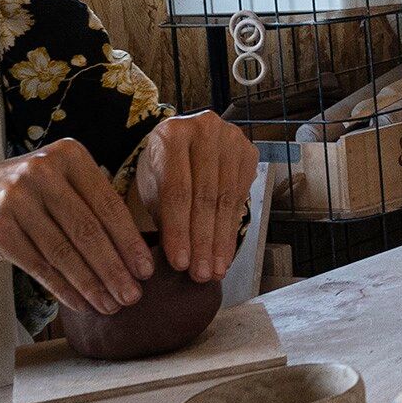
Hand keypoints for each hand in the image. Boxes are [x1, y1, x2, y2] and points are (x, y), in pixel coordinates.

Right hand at [0, 138, 152, 315]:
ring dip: (92, 285)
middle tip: (134, 296)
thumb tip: (138, 251)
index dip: (130, 241)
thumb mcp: (58, 184)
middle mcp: (41, 169)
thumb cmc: (25, 200)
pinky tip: (81, 304)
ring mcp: (15, 197)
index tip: (147, 269)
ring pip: (65, 252)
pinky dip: (64, 289)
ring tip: (111, 306)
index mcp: (67, 154)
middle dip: (115, 269)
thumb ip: (92, 201)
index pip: (108, 204)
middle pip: (88, 230)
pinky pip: (40, 266)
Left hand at [136, 112, 258, 281]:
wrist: (182, 144)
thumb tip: (180, 261)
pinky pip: (241, 197)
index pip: (177, 190)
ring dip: (220, 240)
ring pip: (226, 199)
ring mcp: (231, 138)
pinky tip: (225, 252)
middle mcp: (204, 129)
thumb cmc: (162, 170)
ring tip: (215, 269)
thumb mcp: (153, 189)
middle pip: (205, 195)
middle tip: (201, 273)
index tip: (180, 263)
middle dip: (203, 240)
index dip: (179, 230)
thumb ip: (163, 217)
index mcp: (171, 135)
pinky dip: (231, 229)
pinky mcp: (248, 151)